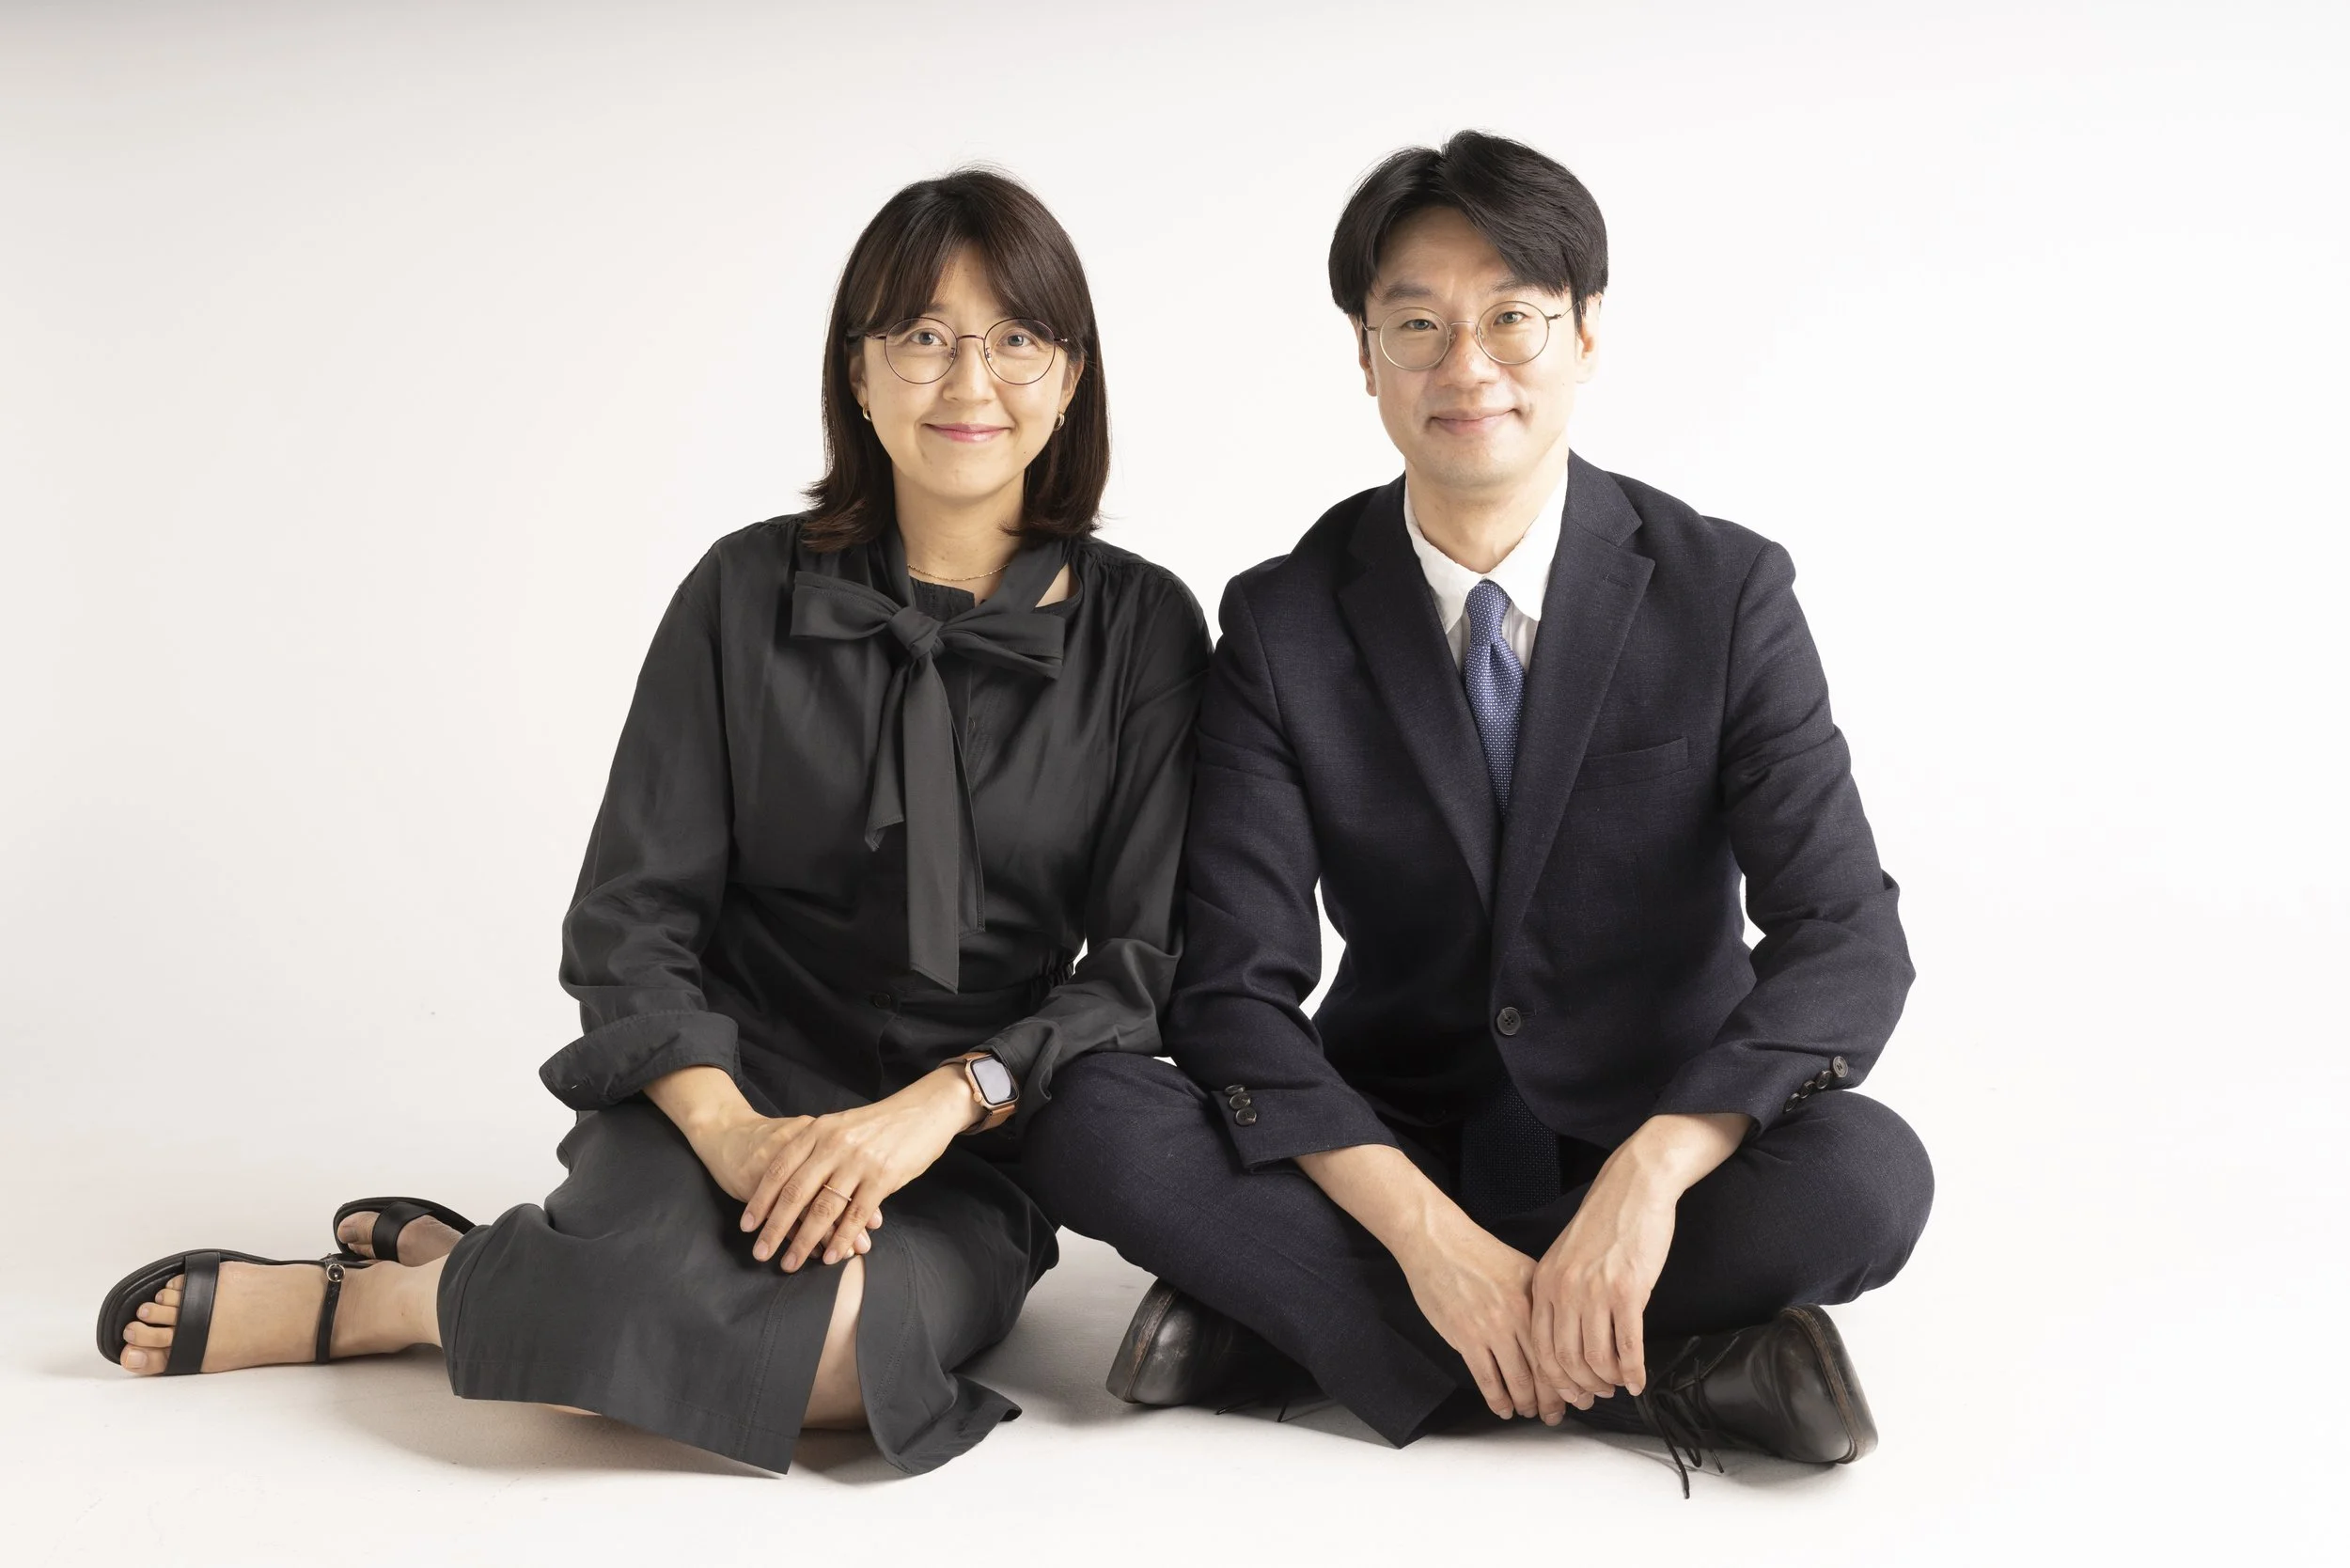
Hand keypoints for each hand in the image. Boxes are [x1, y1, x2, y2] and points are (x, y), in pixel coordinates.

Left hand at [734, 1067, 977, 1270]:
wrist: (925, 1109)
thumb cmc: (881, 1123)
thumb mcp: (841, 1126)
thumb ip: (816, 1148)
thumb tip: (790, 1184)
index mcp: (819, 1130)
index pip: (780, 1169)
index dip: (761, 1199)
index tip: (747, 1225)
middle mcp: (834, 1144)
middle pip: (795, 1193)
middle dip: (774, 1227)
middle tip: (760, 1253)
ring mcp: (859, 1161)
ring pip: (823, 1208)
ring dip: (804, 1241)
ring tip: (790, 1263)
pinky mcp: (884, 1177)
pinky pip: (856, 1214)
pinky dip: (842, 1239)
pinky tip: (831, 1257)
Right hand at [1394, 1220, 1565, 1425]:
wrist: (1438, 1243)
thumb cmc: (1476, 1253)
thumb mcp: (1523, 1268)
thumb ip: (1542, 1300)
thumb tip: (1561, 1330)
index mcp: (1536, 1298)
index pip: (1562, 1349)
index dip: (1572, 1378)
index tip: (1577, 1394)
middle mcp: (1519, 1315)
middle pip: (1545, 1370)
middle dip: (1554, 1400)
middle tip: (1557, 1414)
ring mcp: (1491, 1328)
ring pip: (1518, 1380)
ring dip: (1526, 1404)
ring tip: (1530, 1412)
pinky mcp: (1464, 1337)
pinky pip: (1486, 1379)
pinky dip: (1497, 1400)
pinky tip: (1503, 1408)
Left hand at [1527, 1112, 1746, 1401]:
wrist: (1633, 1188)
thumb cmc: (1604, 1223)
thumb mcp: (1565, 1257)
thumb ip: (1559, 1292)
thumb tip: (1564, 1336)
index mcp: (1545, 1283)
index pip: (1539, 1348)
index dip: (1555, 1379)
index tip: (1568, 1392)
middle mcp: (1564, 1291)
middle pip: (1565, 1361)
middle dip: (1581, 1388)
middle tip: (1595, 1397)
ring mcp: (1595, 1292)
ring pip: (1597, 1360)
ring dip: (1609, 1382)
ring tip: (1618, 1385)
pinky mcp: (1628, 1291)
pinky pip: (1628, 1347)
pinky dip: (1634, 1371)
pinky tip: (1639, 1380)